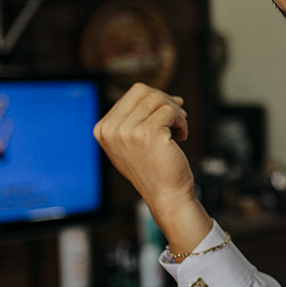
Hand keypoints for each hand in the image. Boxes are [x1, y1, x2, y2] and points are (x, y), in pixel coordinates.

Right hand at [93, 82, 210, 253]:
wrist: (166, 195)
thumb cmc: (155, 169)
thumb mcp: (135, 141)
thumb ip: (139, 118)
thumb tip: (163, 95)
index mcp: (103, 129)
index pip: (132, 93)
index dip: (156, 98)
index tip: (170, 113)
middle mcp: (111, 130)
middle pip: (144, 91)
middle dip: (166, 101)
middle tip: (179, 118)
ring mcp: (127, 132)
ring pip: (158, 99)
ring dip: (176, 112)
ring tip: (179, 130)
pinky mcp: (147, 135)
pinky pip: (170, 111)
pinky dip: (181, 121)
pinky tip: (182, 137)